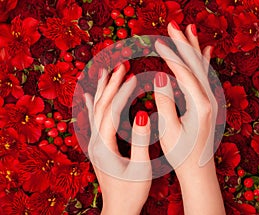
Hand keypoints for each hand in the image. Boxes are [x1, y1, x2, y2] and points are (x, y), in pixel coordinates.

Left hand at [85, 65, 151, 214]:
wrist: (118, 209)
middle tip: (120, 65)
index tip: (133, 77)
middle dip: (111, 85)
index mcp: (104, 147)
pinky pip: (93, 120)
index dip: (122, 93)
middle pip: (101, 106)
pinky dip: (93, 104)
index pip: (112, 112)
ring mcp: (94, 143)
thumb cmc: (132, 192)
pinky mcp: (97, 146)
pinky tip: (90, 94)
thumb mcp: (141, 168)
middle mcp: (95, 142)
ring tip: (105, 71)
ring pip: (96, 111)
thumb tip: (143, 114)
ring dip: (102, 90)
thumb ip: (141, 141)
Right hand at [154, 21, 224, 213]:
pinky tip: (206, 51)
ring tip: (188, 30)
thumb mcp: (169, 130)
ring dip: (193, 48)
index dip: (170, 57)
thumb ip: (166, 101)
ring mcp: (212, 100)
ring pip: (202, 67)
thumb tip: (160, 75)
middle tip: (172, 26)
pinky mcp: (210, 103)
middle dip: (183, 44)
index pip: (183, 73)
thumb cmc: (181, 154)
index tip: (157, 43)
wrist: (198, 170)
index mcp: (200, 104)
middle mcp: (210, 98)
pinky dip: (204, 62)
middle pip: (195, 64)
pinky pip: (207, 77)